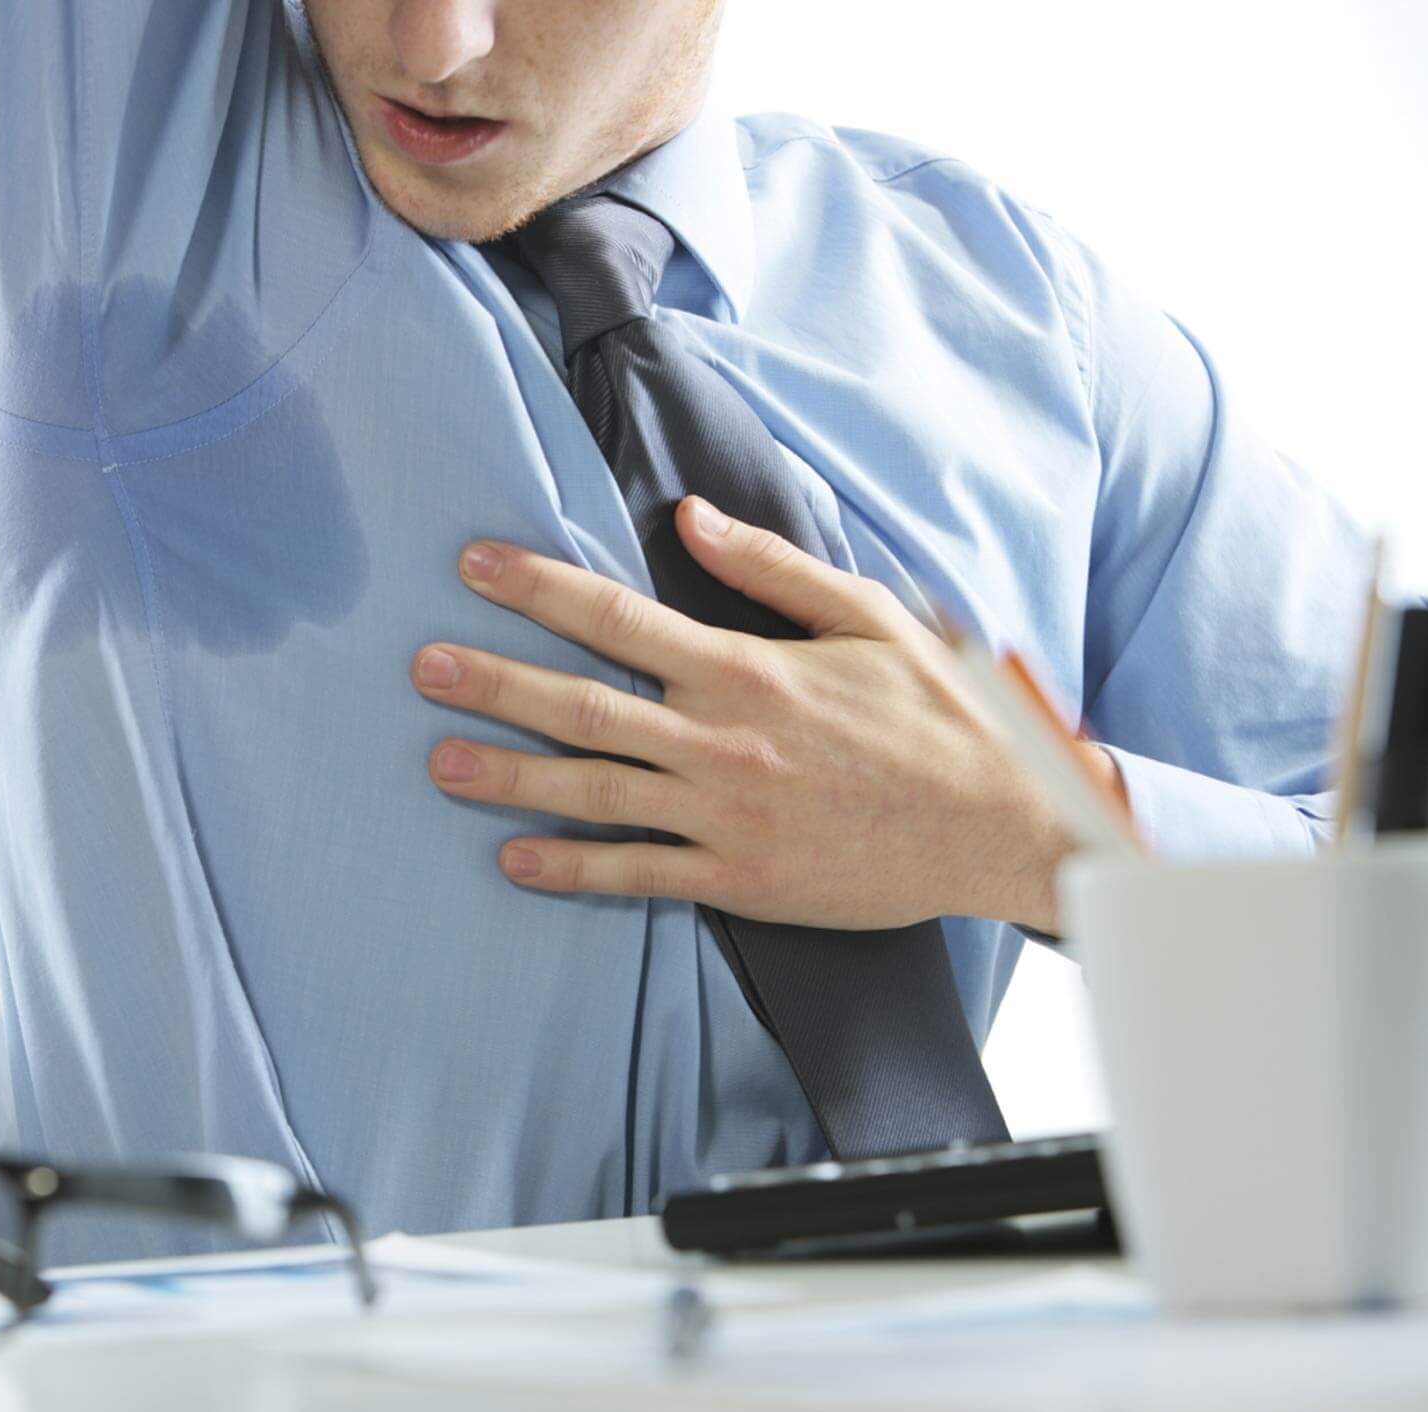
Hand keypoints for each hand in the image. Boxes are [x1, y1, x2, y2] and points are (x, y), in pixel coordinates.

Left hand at [410, 497, 1126, 933]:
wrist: (1005, 826)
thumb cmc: (943, 715)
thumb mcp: (870, 616)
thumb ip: (771, 568)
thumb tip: (692, 516)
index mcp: (746, 670)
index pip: (617, 617)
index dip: (537, 588)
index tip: (474, 566)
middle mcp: (721, 742)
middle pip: (581, 705)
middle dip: (494, 682)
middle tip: (422, 667)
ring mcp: (724, 817)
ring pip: (592, 793)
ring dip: (507, 776)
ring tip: (437, 761)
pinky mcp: (738, 878)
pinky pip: (636, 873)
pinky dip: (571, 868)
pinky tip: (513, 858)